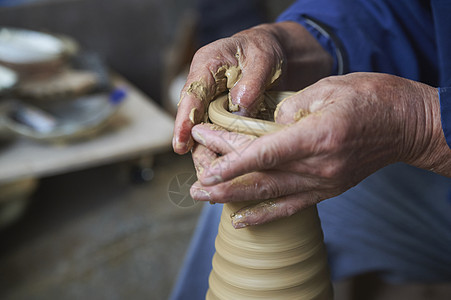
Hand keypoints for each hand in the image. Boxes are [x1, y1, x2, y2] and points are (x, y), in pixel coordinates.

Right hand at [173, 22, 332, 153]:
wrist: (278, 54)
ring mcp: (214, 103)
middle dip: (196, 146)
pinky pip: (221, 134)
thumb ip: (251, 81)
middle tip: (204, 169)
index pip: (191, 95)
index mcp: (207, 65)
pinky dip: (225, 150)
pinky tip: (230, 166)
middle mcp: (206, 87)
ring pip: (205, 131)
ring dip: (210, 152)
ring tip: (214, 175)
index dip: (184, 121)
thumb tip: (239, 106)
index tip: (181, 143)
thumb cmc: (266, 50)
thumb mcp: (263, 58)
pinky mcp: (226, 116)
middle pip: (193, 119)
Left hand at [190, 73, 450, 227]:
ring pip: (271, 195)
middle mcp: (319, 166)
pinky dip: (264, 216)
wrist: (406, 125)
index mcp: (317, 136)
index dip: (233, 162)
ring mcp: (323, 183)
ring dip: (235, 199)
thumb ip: (290, 108)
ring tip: (206, 199)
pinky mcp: (328, 190)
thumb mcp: (327, 88)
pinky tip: (241, 220)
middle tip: (194, 186)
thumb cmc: (370, 99)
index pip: (265, 153)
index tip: (207, 167)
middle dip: (224, 182)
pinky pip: (291, 207)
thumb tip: (265, 126)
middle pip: (262, 177)